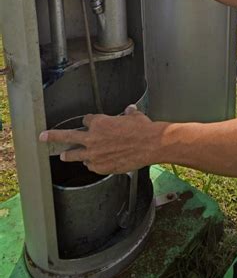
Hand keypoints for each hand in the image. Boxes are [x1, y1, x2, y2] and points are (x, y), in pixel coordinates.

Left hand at [39, 105, 163, 174]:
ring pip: (75, 155)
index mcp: (99, 122)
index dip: (90, 122)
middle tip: (43, 136)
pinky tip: (92, 163)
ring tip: (63, 155)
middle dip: (54, 136)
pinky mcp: (101, 166)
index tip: (90, 122)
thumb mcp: (134, 116)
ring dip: (69, 154)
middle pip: (68, 136)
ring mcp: (95, 154)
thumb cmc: (143, 129)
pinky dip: (91, 163)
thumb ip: (127, 114)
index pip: (87, 121)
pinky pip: (91, 165)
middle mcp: (93, 138)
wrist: (151, 144)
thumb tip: (129, 110)